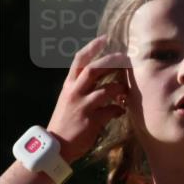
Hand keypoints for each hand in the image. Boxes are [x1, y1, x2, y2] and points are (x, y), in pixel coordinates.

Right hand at [46, 35, 128, 163]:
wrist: (56, 145)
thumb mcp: (70, 99)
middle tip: (127, 58)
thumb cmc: (67, 120)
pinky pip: (113, 110)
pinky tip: (120, 111)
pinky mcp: (91, 120)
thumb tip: (105, 75)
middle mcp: (74, 92)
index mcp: (69, 85)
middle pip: (95, 69)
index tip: (105, 38)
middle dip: (113, 62)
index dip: (92, 48)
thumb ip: (83, 86)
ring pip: (107, 89)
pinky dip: (119, 109)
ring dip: (120, 89)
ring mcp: (82, 106)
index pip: (79, 61)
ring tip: (124, 92)